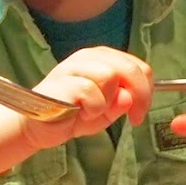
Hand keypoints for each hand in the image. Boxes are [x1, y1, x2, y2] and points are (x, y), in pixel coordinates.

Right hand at [20, 47, 153, 148]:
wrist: (39, 127)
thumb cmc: (74, 114)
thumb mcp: (107, 111)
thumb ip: (122, 103)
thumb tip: (130, 97)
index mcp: (103, 59)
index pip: (138, 66)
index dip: (147, 90)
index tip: (139, 113)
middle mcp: (88, 57)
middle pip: (129, 68)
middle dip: (139, 95)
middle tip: (134, 118)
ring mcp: (73, 67)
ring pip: (109, 76)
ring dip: (108, 102)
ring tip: (93, 112)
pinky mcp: (61, 82)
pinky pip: (90, 92)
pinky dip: (92, 109)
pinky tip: (80, 114)